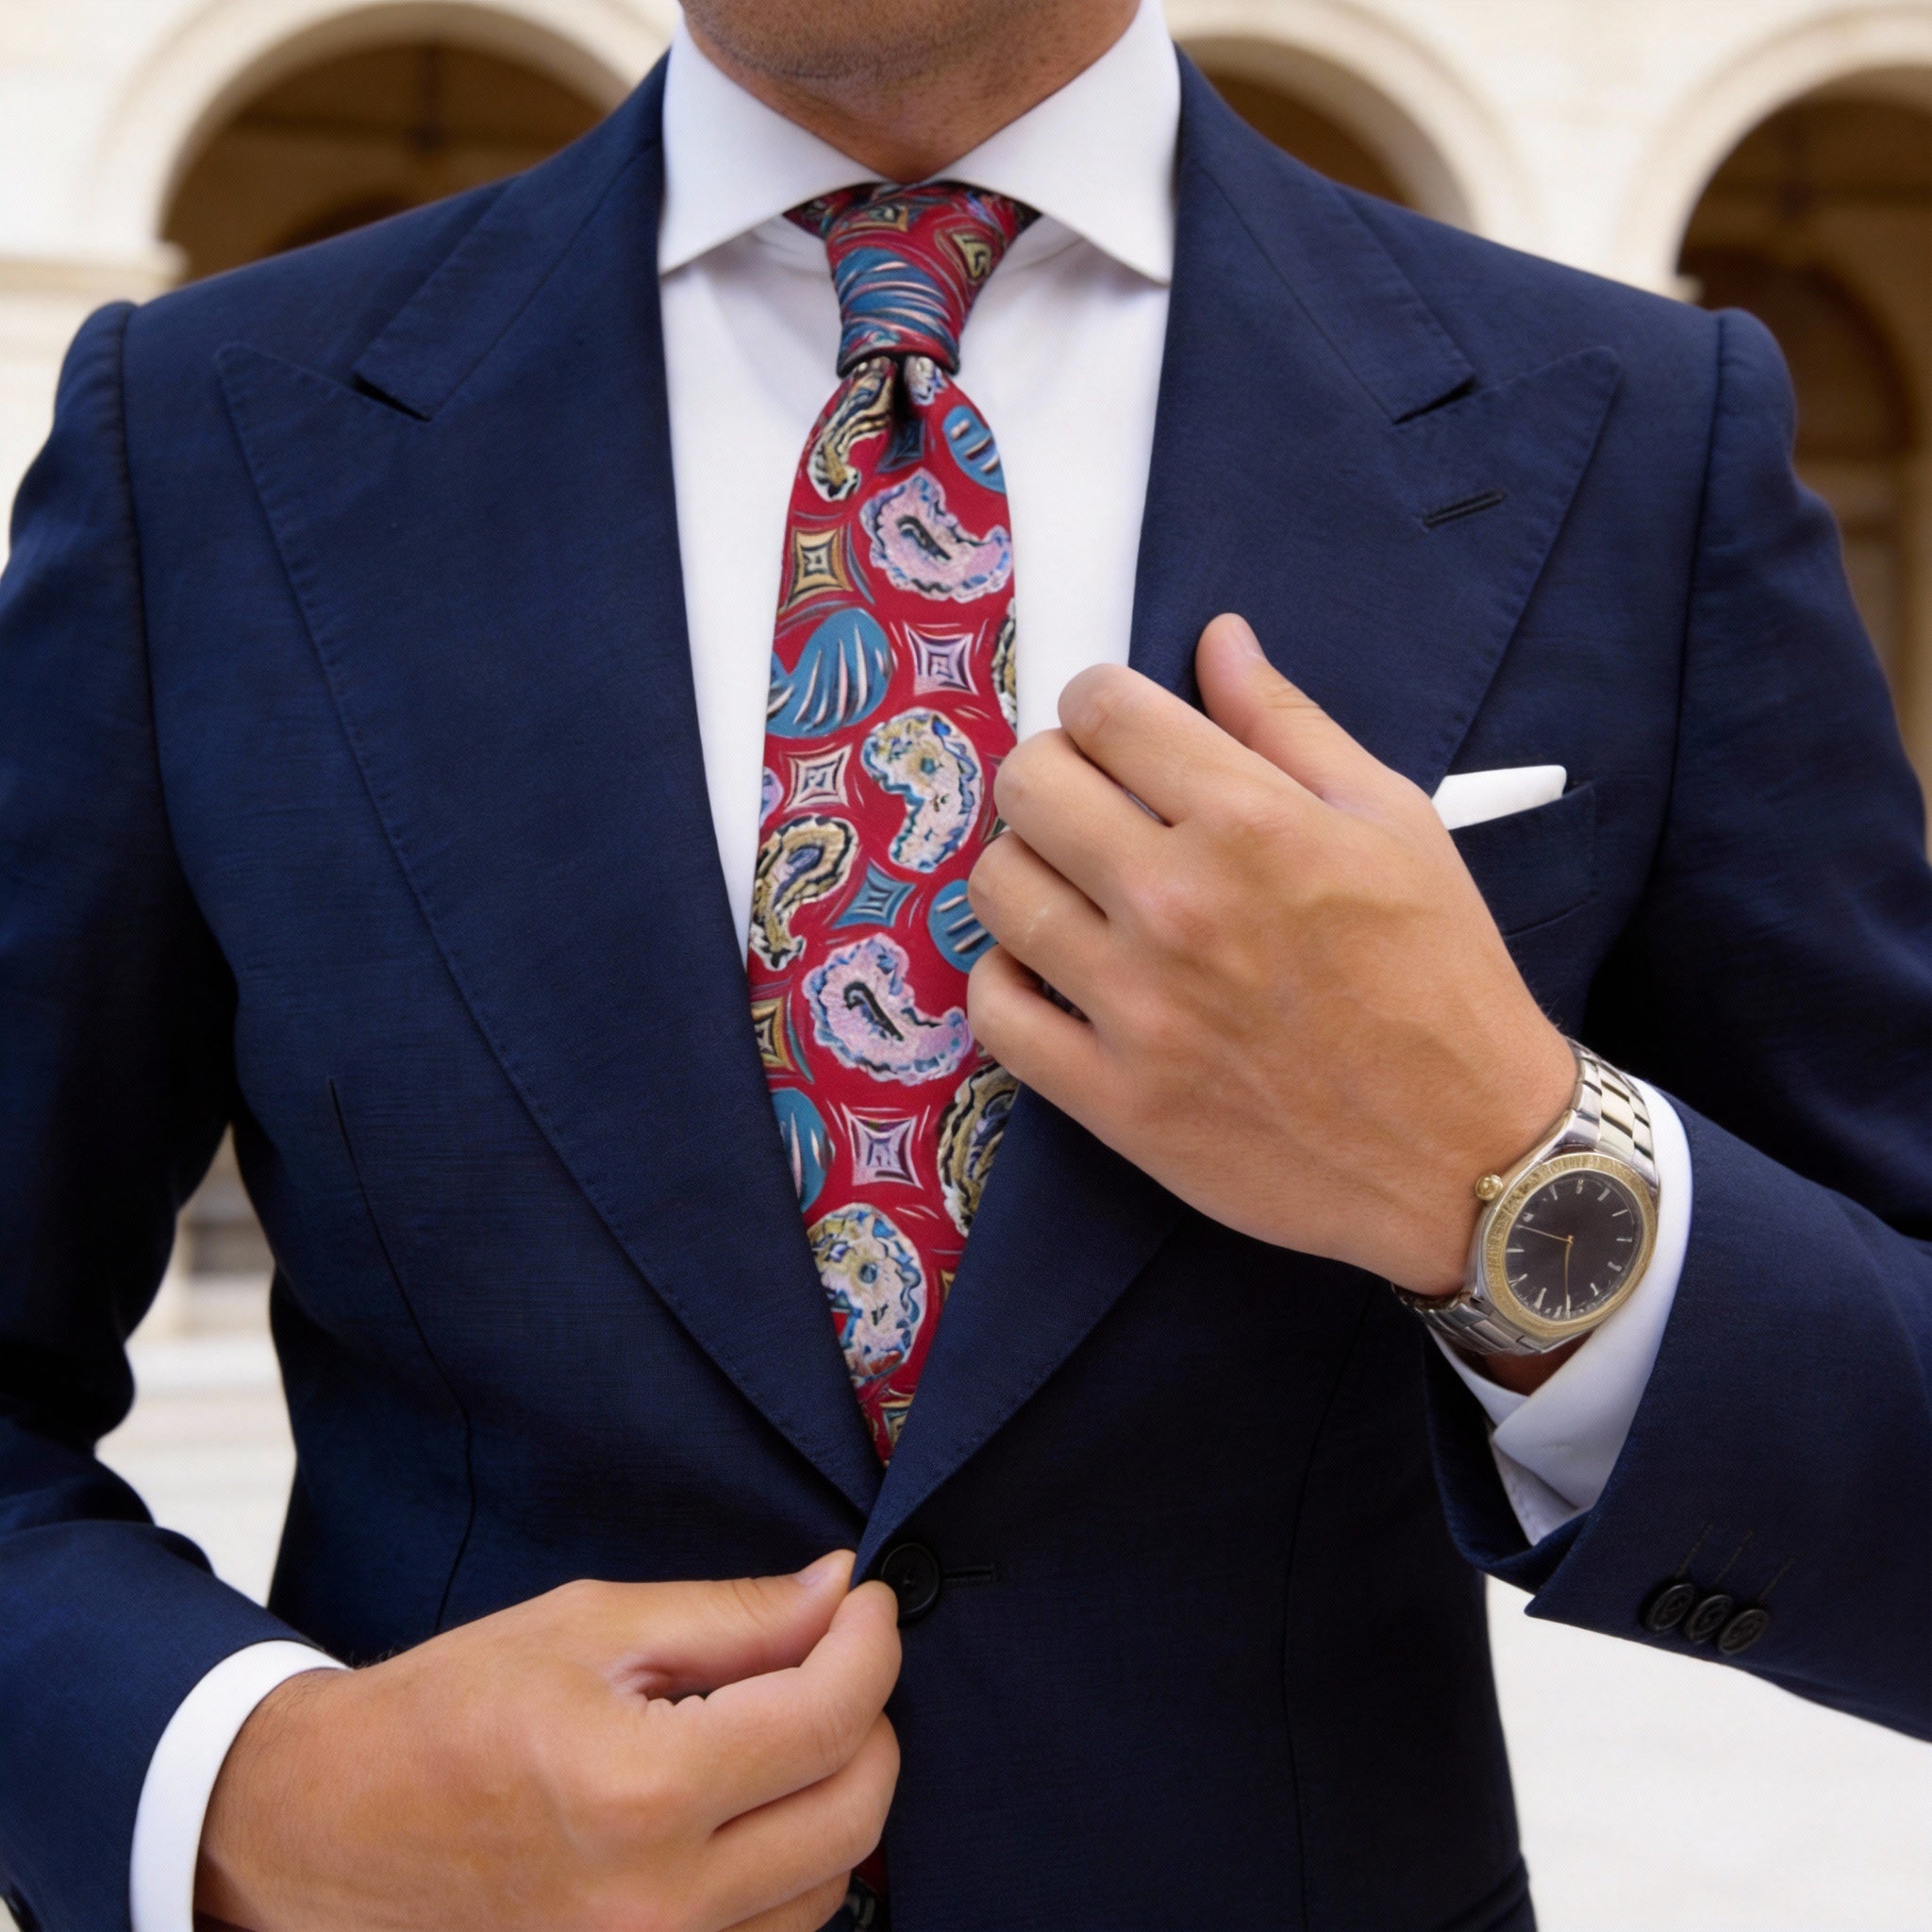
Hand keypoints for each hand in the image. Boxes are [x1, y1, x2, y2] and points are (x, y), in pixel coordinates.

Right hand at [199, 1553, 900, 1931]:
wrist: (325, 1832)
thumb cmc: (447, 1714)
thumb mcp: (590, 1628)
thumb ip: (733, 1616)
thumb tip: (840, 1590)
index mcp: (642, 1792)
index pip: (831, 1716)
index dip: (872, 1641)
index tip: (867, 1602)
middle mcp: (661, 1908)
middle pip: (857, 1811)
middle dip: (870, 1717)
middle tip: (837, 1658)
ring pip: (830, 1887)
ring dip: (834, 1795)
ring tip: (782, 1729)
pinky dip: (790, 1868)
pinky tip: (748, 1808)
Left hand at [966, 613, 1574, 1297]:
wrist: (1468, 1152)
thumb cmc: (1441, 978)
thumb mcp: (1393, 822)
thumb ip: (1288, 725)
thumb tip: (1217, 639)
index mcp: (1251, 823)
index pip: (1101, 709)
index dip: (1098, 704)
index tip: (1114, 732)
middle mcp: (1178, 905)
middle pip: (1027, 786)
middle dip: (1052, 775)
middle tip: (1090, 806)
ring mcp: (1136, 1007)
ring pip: (996, 889)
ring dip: (1025, 871)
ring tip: (1073, 888)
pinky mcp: (1114, 1099)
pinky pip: (994, 1011)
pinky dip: (1006, 980)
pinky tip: (1051, 971)